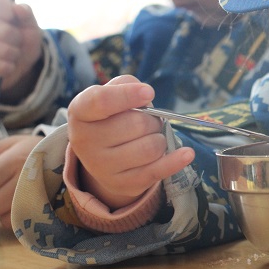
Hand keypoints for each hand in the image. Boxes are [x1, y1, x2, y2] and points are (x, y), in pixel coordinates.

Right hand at [0, 0, 42, 94]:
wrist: (20, 65)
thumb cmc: (24, 42)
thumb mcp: (31, 28)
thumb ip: (27, 15)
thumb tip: (18, 7)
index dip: (7, 11)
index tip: (12, 18)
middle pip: (1, 30)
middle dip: (16, 39)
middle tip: (17, 40)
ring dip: (11, 55)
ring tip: (13, 53)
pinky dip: (5, 67)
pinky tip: (7, 64)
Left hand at [0, 134, 42, 228]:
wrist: (70, 158)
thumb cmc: (34, 150)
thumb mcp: (10, 143)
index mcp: (14, 161)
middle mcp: (26, 181)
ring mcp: (36, 198)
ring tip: (9, 193)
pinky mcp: (41, 210)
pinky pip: (13, 221)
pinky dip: (10, 215)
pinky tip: (17, 202)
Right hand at [67, 75, 194, 209]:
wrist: (103, 156)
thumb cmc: (112, 116)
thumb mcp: (112, 94)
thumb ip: (126, 84)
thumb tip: (145, 95)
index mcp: (80, 112)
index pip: (101, 102)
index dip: (127, 95)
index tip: (149, 93)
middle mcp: (85, 141)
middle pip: (137, 124)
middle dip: (152, 119)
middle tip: (146, 122)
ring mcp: (102, 167)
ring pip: (151, 147)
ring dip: (159, 138)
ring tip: (149, 137)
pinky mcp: (122, 184)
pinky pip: (157, 171)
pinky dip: (176, 160)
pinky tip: (187, 153)